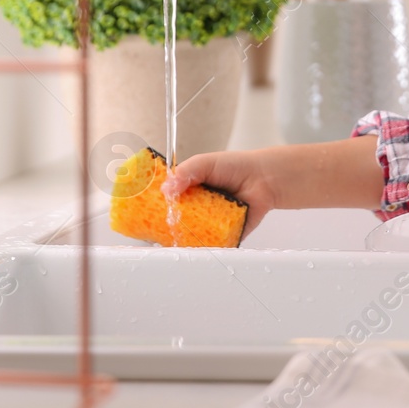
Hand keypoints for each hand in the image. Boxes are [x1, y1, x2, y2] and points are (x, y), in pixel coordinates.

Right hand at [162, 150, 278, 241]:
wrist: (263, 179)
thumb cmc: (235, 167)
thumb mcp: (205, 162)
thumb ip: (186, 172)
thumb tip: (167, 189)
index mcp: (189, 189)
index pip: (166, 200)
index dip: (155, 206)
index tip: (145, 210)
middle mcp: (196, 207)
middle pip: (174, 220)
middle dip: (166, 224)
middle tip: (157, 226)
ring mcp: (208, 223)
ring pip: (189, 234)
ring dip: (181, 236)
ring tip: (172, 237)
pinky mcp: (222, 235)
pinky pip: (209, 244)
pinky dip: (201, 245)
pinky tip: (193, 244)